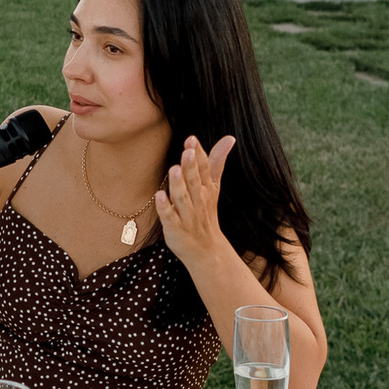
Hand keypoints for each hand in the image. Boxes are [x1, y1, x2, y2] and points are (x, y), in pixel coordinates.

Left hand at [153, 133, 235, 263]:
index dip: (198, 155)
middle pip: (194, 182)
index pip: (204, 170)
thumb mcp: (213, 187)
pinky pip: (170, 217)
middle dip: (191, 167)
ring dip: (179, 185)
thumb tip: (229, 138)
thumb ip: (216, 162)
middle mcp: (198, 201)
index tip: (192, 139)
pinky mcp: (175, 228)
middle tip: (188, 151)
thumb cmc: (206, 213)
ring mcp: (187, 215)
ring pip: (182, 198)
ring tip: (175, 169)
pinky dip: (165, 208)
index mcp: (206, 189)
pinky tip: (159, 196)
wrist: (207, 250)